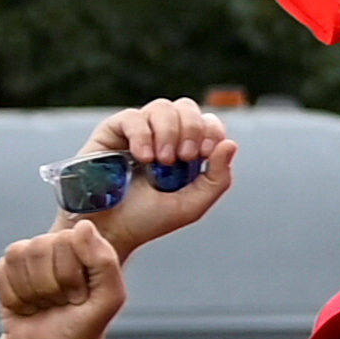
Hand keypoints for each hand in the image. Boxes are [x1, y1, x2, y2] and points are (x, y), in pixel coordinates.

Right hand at [0, 222, 132, 338]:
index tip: (81, 297)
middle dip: (51, 285)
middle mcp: (54, 248)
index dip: (71, 274)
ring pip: (16, 256)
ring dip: (32, 291)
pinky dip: (14, 298)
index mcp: (82, 247)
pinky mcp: (5, 277)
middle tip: (63, 302)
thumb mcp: (109, 297)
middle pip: (37, 247)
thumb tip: (83, 226)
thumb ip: (104, 260)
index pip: (66, 240)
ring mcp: (28, 261)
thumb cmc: (86, 326)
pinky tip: (28, 308)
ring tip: (46, 304)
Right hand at [79, 99, 236, 257]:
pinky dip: (142, 134)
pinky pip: (132, 117)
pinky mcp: (112, 132)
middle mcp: (164, 136)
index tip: (203, 154)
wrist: (110, 231)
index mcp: (186, 150)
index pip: (207, 122)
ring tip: (160, 161)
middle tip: (183, 157)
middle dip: (191, 128)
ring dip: (168, 132)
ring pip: (162, 107)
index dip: (210, 130)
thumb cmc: (148, 220)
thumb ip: (217, 178)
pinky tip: (143, 158)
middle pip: (186, 107)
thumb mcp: (192, 205)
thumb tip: (230, 143)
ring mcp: (138, 132)